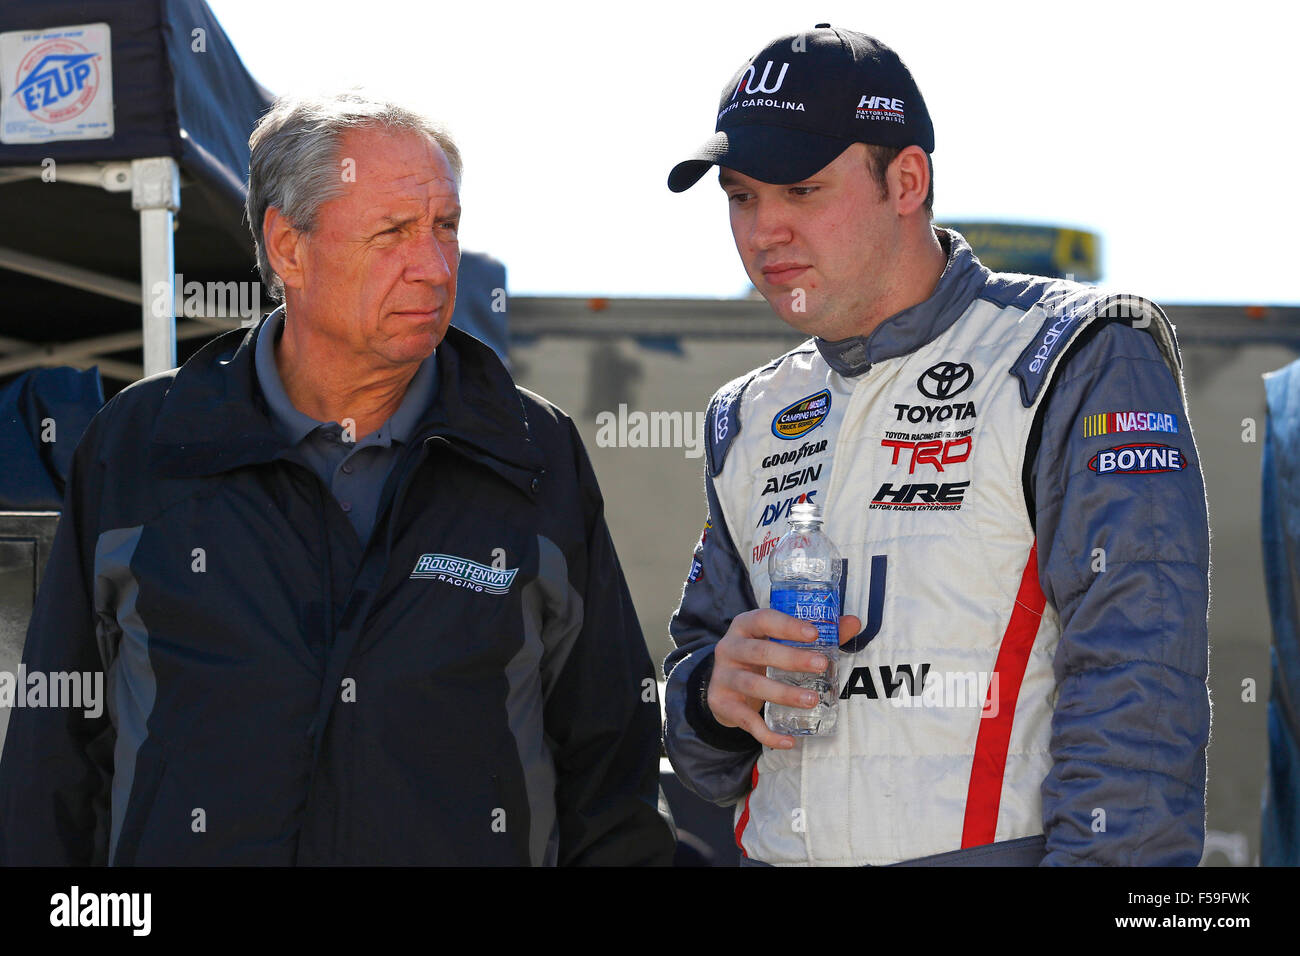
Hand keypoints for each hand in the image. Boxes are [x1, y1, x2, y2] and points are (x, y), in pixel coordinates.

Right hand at [707, 609, 861, 749]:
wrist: (722, 686)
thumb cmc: (759, 657)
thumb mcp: (778, 641)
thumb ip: (816, 633)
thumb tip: (853, 622)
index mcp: (745, 626)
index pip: (764, 619)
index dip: (788, 625)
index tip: (814, 633)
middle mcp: (729, 647)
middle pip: (759, 651)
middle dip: (792, 659)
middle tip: (822, 665)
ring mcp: (723, 676)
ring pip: (753, 685)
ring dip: (784, 694)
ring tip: (812, 700)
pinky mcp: (722, 703)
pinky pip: (746, 720)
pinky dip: (767, 733)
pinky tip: (789, 740)